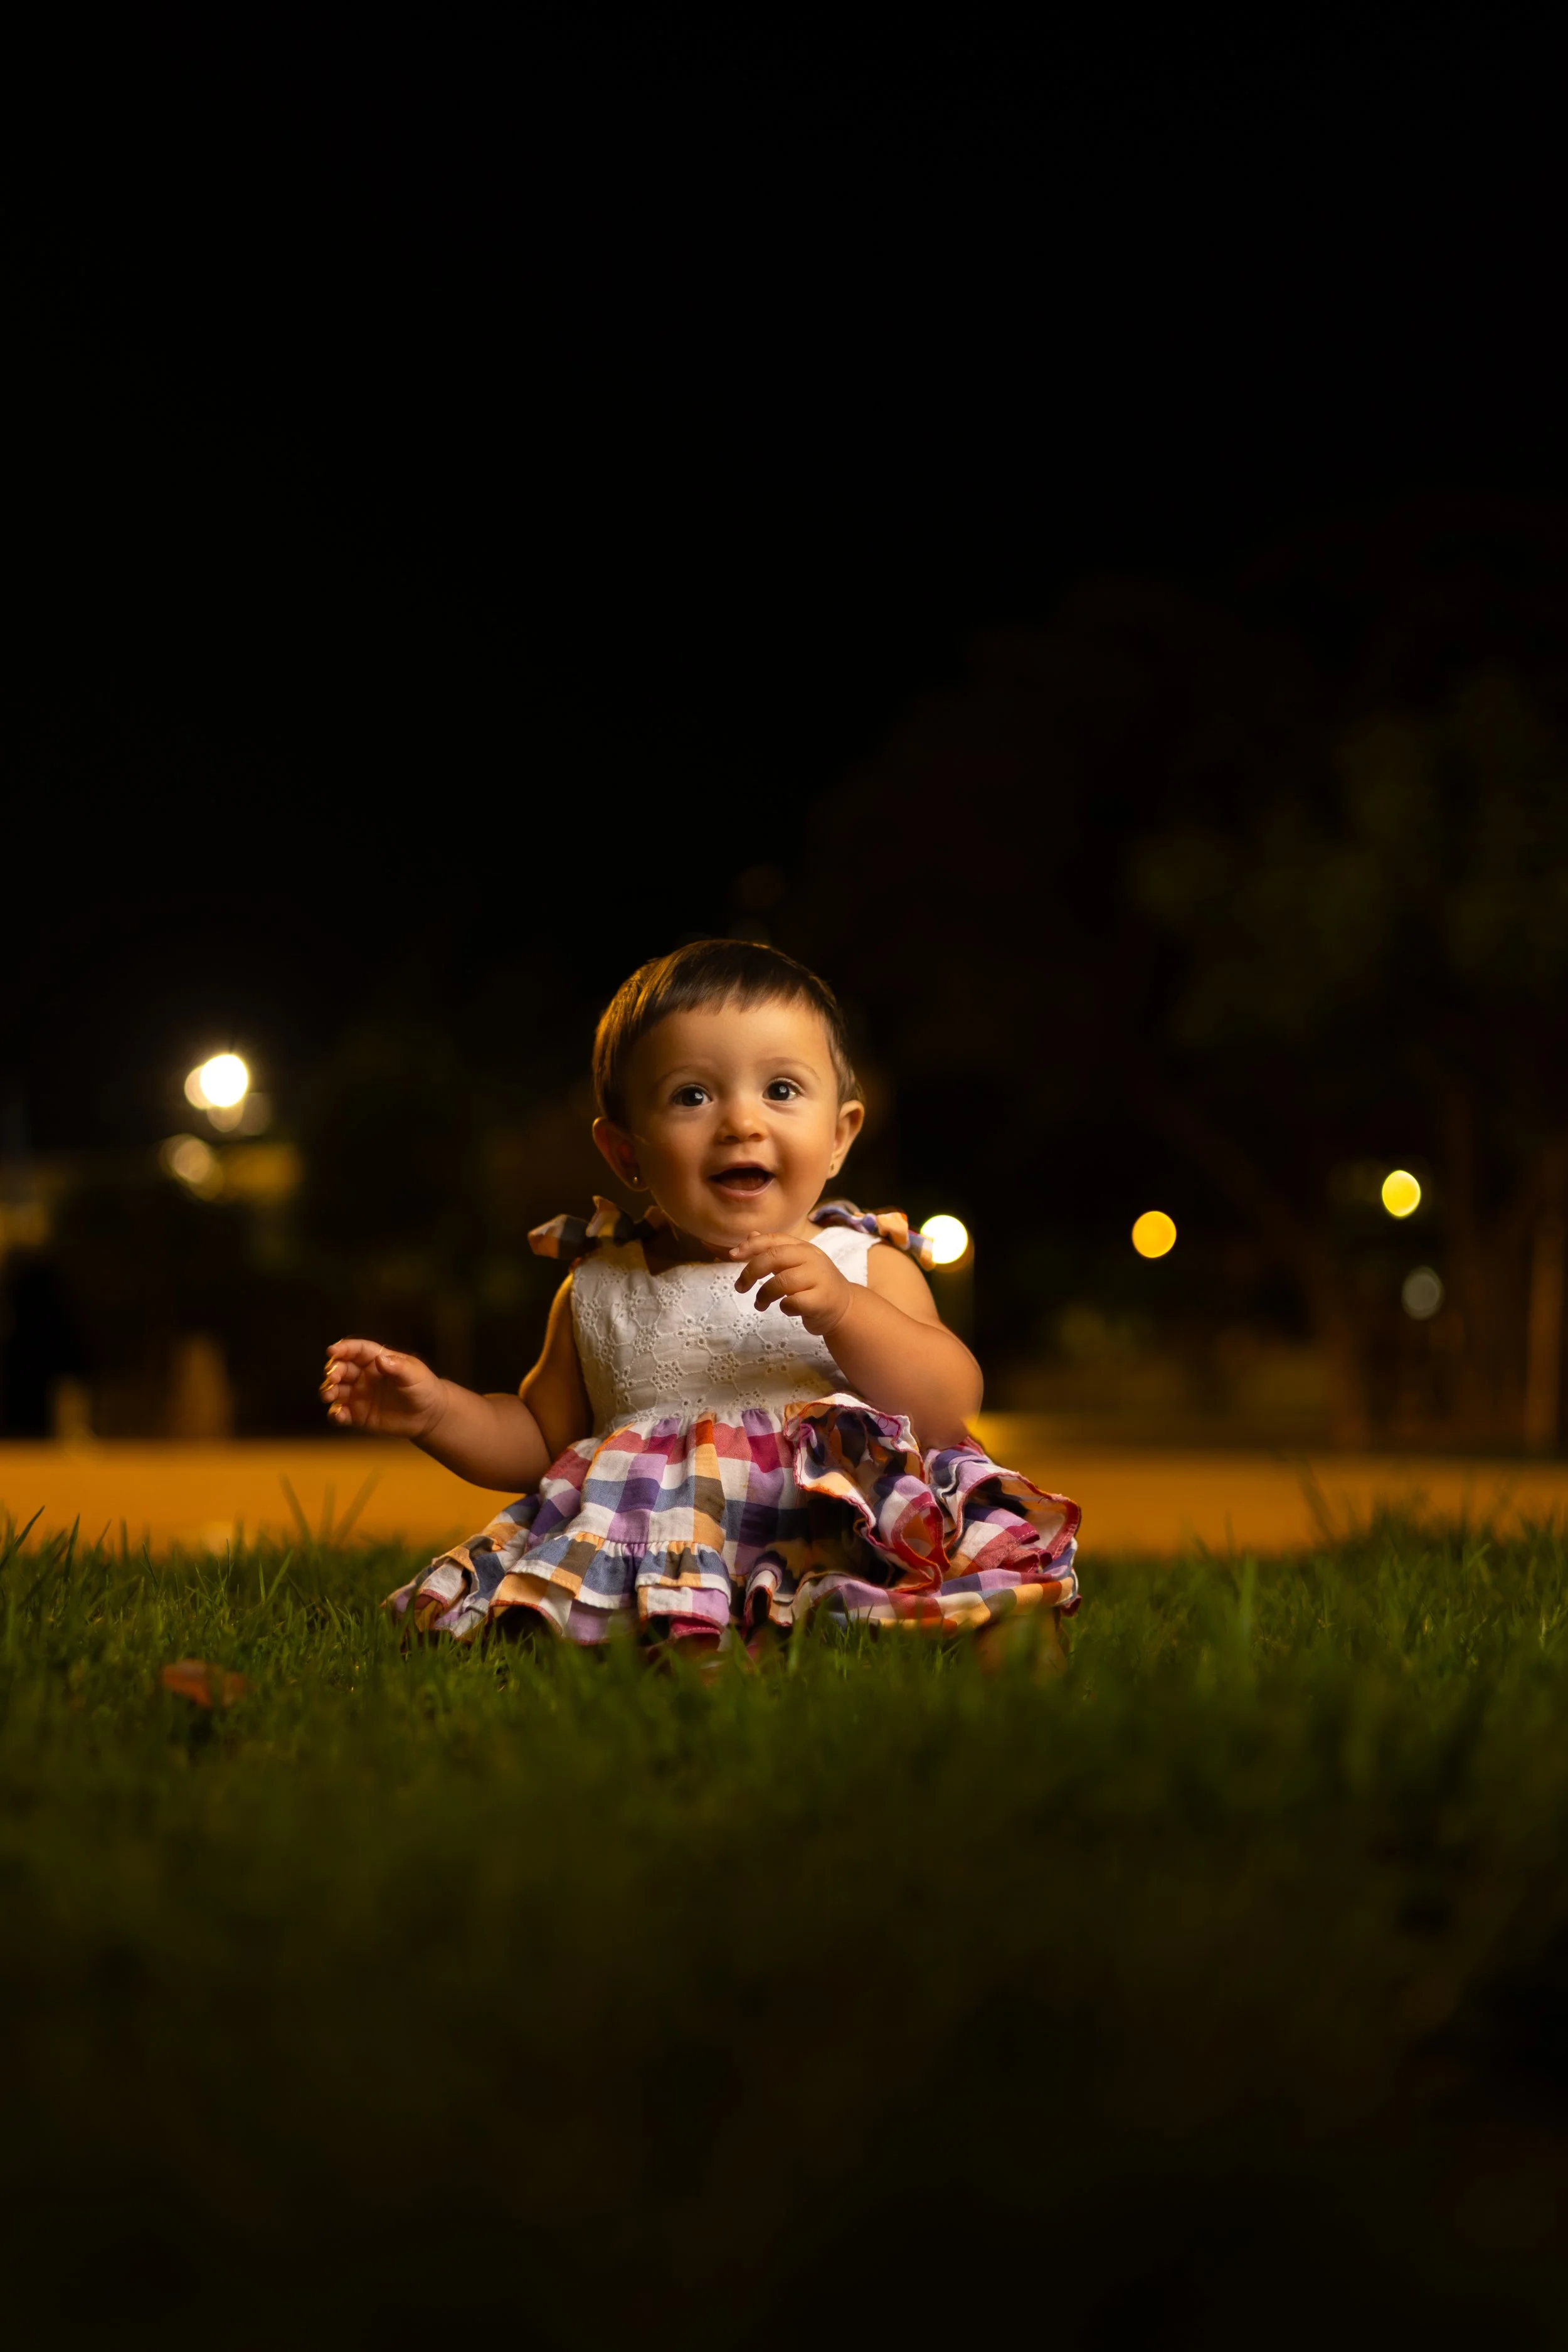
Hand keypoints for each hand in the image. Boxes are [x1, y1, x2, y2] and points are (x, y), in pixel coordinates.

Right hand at [320, 1338, 446, 1437]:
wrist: (429, 1415)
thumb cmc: (423, 1387)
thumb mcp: (414, 1374)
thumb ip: (398, 1367)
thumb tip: (380, 1359)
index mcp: (376, 1360)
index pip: (356, 1350)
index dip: (343, 1349)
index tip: (332, 1351)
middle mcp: (364, 1375)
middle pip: (341, 1368)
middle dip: (333, 1371)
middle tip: (332, 1377)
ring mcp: (359, 1395)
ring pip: (336, 1390)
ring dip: (329, 1390)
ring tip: (329, 1395)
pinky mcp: (358, 1415)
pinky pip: (341, 1413)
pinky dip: (335, 1414)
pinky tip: (338, 1415)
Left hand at [731, 1232, 852, 1338]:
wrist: (844, 1307)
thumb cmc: (814, 1285)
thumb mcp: (795, 1264)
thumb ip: (773, 1250)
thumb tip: (750, 1235)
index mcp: (803, 1247)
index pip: (774, 1239)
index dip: (751, 1246)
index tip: (733, 1255)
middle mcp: (812, 1259)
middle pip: (774, 1257)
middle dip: (751, 1272)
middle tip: (740, 1287)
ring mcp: (818, 1279)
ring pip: (781, 1282)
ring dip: (764, 1295)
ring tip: (760, 1304)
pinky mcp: (821, 1300)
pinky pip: (793, 1302)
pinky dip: (784, 1307)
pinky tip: (786, 1309)